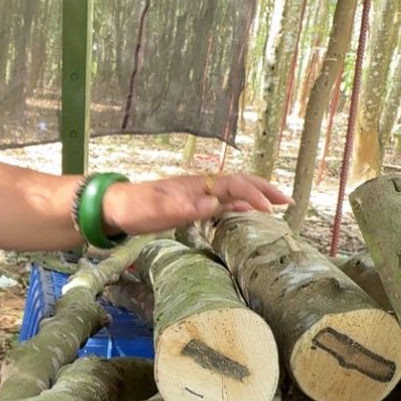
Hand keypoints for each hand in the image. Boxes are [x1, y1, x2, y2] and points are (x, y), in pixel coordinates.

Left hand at [102, 173, 291, 235]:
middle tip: (287, 202)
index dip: (254, 195)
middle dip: (264, 190)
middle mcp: (200, 187)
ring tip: (275, 208)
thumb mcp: (157, 210)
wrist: (113, 208)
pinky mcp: (191, 206)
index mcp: (196, 185)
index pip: (233, 186)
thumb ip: (184, 207)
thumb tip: (213, 204)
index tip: (271, 209)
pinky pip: (222, 204)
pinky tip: (245, 215)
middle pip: (239, 184)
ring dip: (255, 198)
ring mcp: (196, 196)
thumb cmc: (134, 208)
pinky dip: (239, 207)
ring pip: (233, 193)